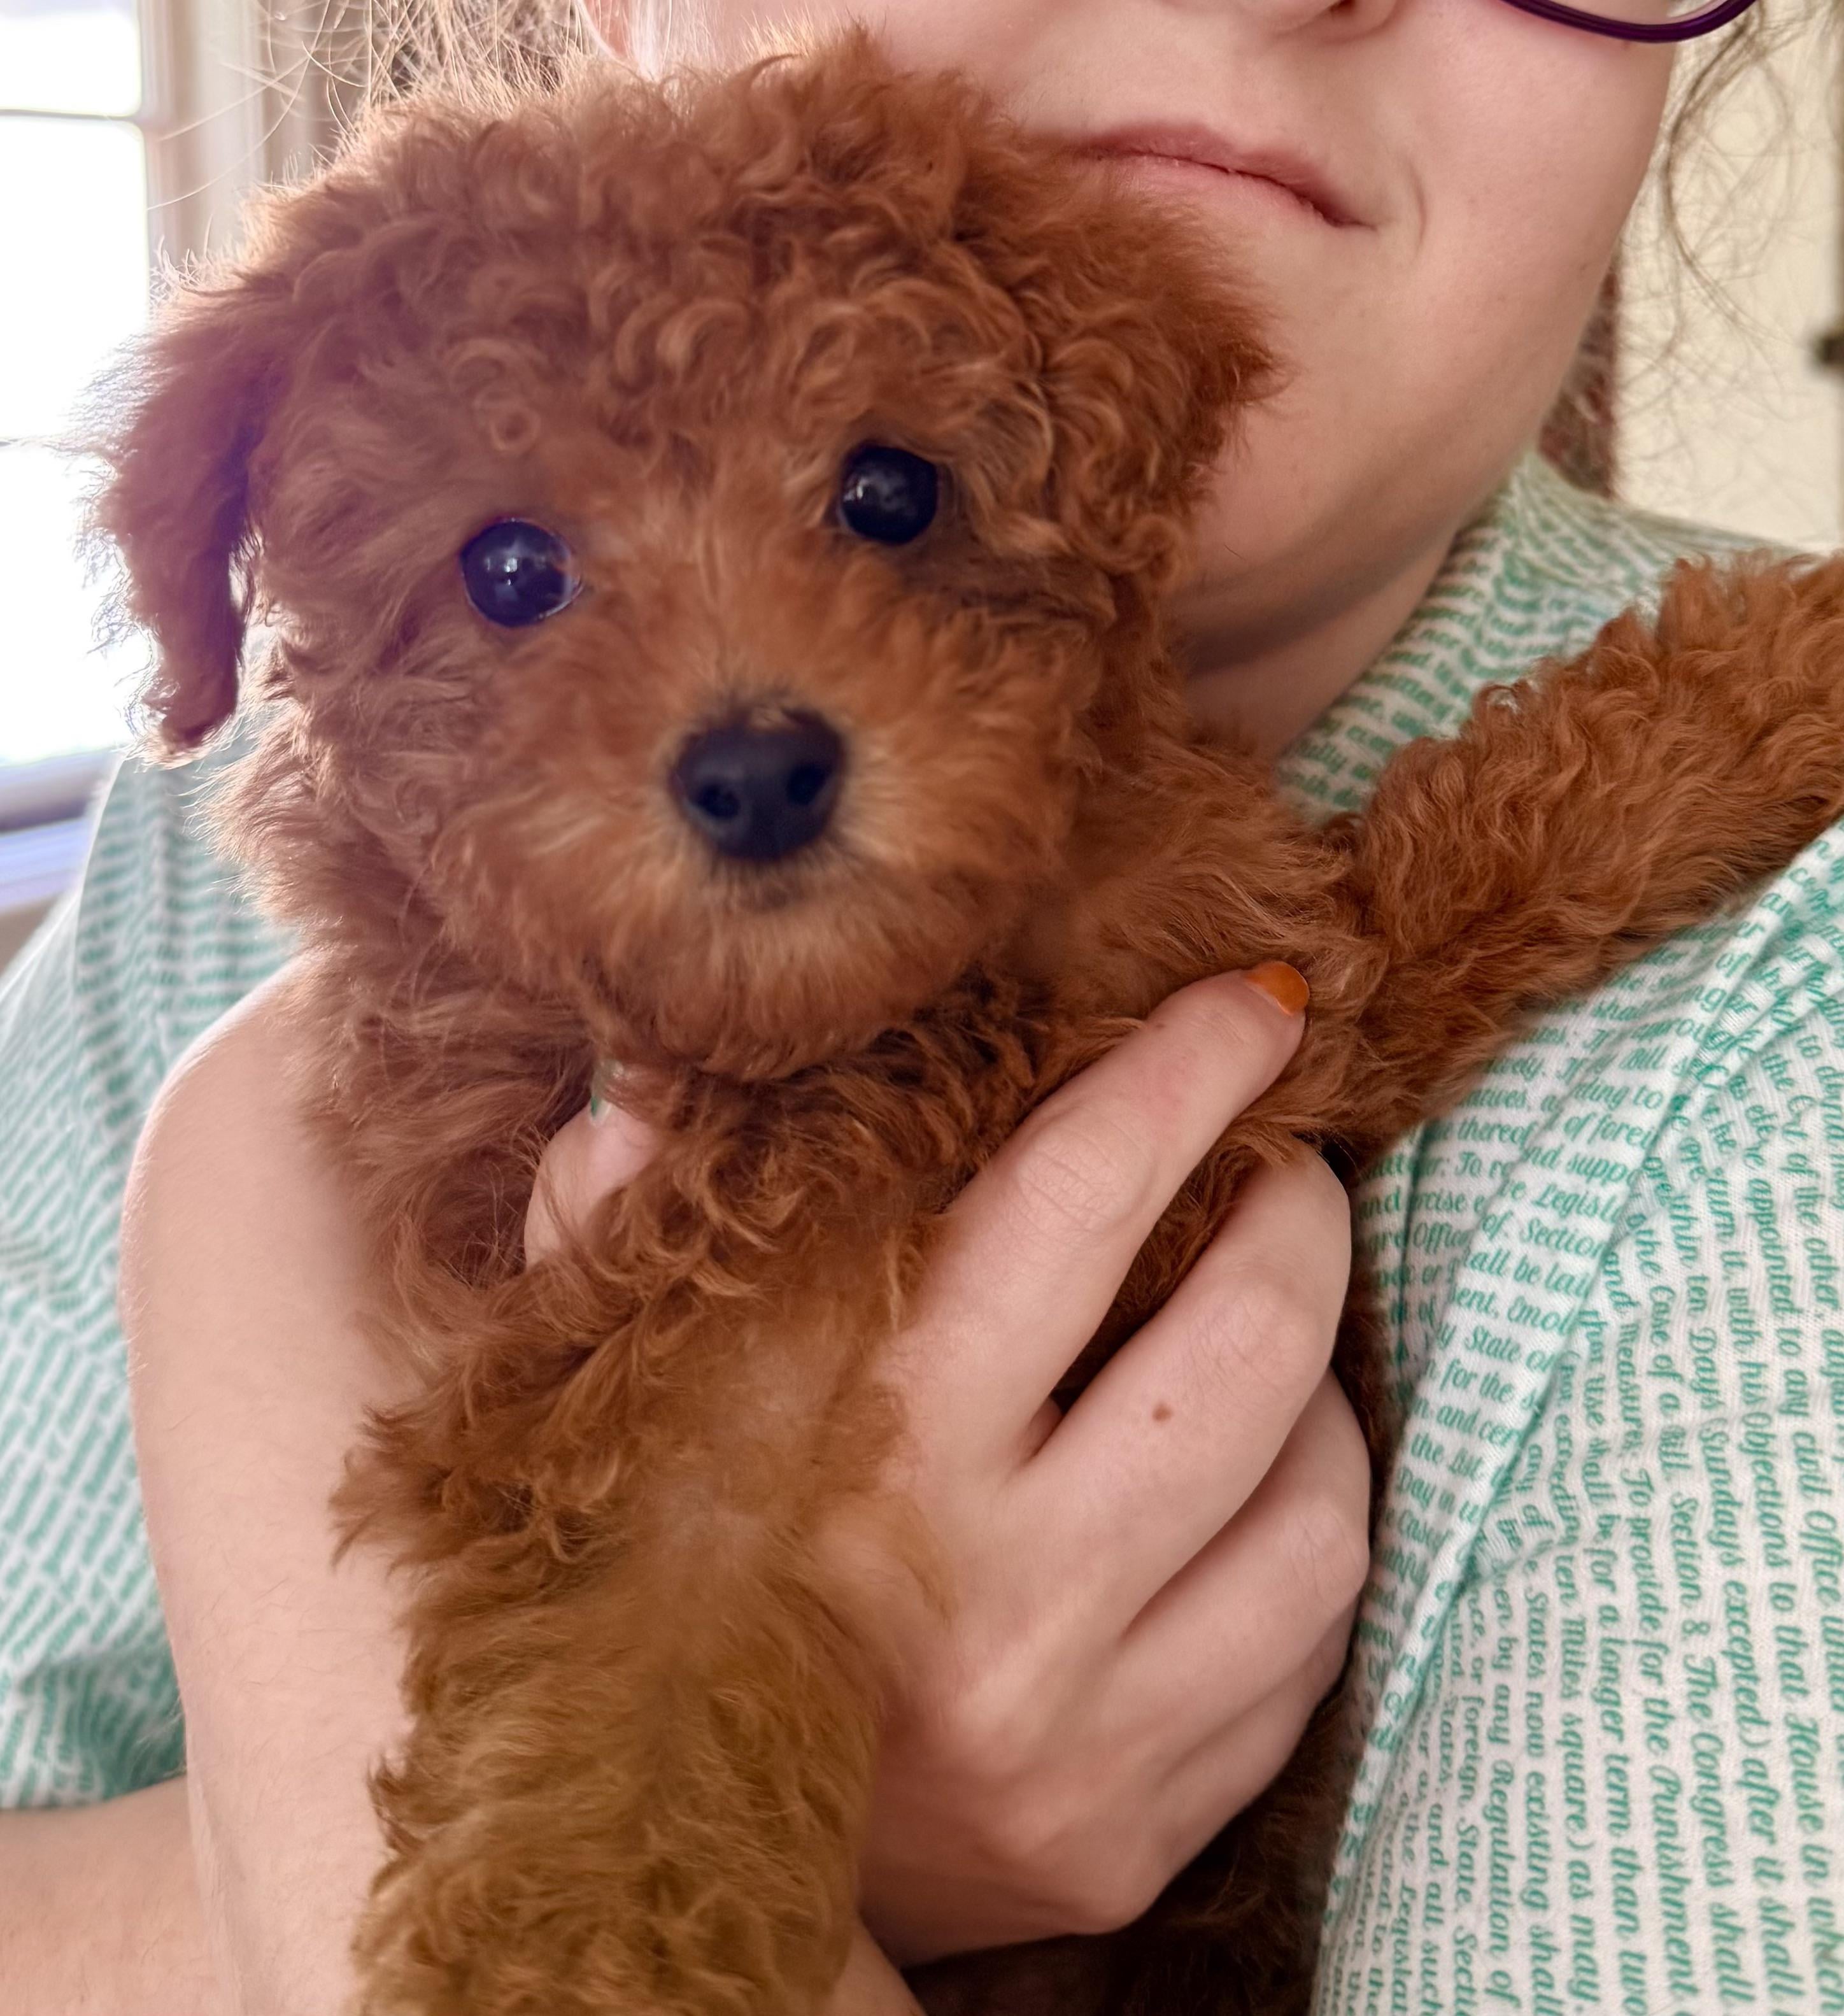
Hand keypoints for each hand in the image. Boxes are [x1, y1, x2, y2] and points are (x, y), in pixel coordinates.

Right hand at [526, 970, 1367, 1966]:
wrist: (664, 1880)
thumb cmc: (646, 1594)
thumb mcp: (606, 1407)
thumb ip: (609, 1242)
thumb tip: (636, 1096)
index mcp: (868, 1455)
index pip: (1074, 1207)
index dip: (1181, 1076)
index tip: (1257, 1004)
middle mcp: (1000, 1602)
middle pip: (1244, 1345)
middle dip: (1296, 1215)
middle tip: (1282, 1167)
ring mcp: (1089, 1738)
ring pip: (1319, 1508)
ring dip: (1322, 1389)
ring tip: (1268, 1340)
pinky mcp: (1137, 1837)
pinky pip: (1308, 1654)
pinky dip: (1301, 1542)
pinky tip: (1250, 1499)